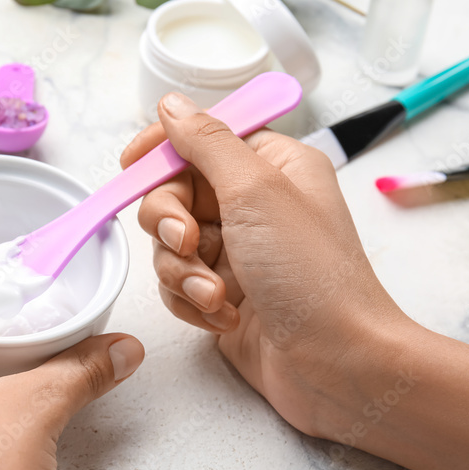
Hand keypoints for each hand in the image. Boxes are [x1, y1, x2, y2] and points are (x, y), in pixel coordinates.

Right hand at [126, 93, 409, 437]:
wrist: (337, 364)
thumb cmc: (311, 275)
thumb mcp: (256, 191)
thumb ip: (207, 143)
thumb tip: (172, 104)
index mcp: (272, 166)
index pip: (202, 138)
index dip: (163, 149)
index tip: (130, 164)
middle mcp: (254, 205)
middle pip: (175, 193)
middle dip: (170, 223)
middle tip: (187, 243)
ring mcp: (238, 253)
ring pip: (170, 245)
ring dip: (183, 272)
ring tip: (216, 296)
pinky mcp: (224, 296)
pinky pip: (179, 286)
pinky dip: (191, 302)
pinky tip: (223, 318)